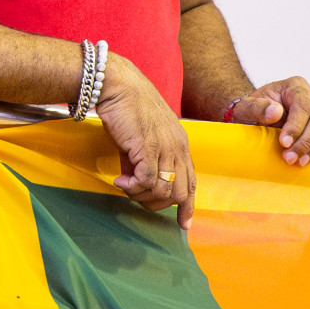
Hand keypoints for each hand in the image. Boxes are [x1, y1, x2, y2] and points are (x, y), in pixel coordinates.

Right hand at [95, 54, 196, 228]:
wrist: (118, 84)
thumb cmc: (127, 106)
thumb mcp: (142, 136)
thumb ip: (143, 159)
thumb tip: (134, 182)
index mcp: (180, 144)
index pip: (191, 182)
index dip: (187, 206)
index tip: (183, 224)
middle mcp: (177, 147)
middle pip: (180, 193)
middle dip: (158, 204)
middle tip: (137, 198)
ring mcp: (164, 147)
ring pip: (164, 191)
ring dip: (142, 196)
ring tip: (125, 186)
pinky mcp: (147, 148)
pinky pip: (147, 181)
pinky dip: (132, 187)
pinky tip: (119, 181)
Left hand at [227, 76, 309, 165]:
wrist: (259, 117)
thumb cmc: (253, 113)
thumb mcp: (245, 109)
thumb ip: (256, 108)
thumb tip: (275, 111)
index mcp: (295, 85)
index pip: (303, 105)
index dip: (295, 126)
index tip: (284, 144)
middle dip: (306, 142)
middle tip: (290, 159)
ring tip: (302, 161)